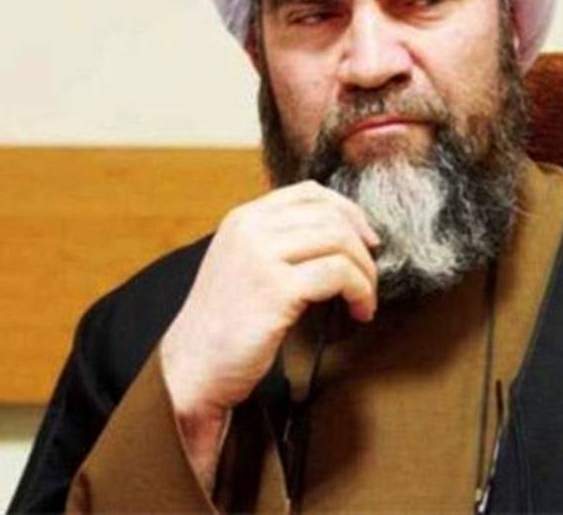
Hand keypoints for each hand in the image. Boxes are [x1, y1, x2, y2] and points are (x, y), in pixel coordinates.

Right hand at [158, 181, 379, 486]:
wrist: (193, 369)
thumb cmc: (225, 324)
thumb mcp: (245, 264)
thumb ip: (279, 241)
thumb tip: (343, 233)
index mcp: (244, 218)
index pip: (310, 193)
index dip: (349, 212)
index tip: (366, 239)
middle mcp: (250, 229)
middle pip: (332, 217)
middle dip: (362, 248)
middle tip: (369, 278)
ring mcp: (261, 256)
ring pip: (340, 242)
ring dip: (365, 273)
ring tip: (365, 299)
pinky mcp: (275, 289)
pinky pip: (338, 275)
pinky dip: (360, 292)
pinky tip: (359, 312)